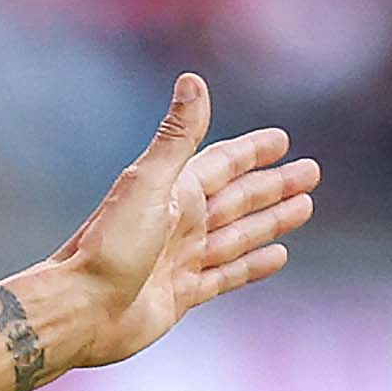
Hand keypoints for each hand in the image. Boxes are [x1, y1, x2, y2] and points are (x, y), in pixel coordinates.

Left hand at [49, 74, 319, 369]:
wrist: (79, 311)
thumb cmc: (109, 246)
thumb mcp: (148, 183)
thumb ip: (177, 137)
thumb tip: (192, 79)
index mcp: (172, 193)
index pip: (223, 164)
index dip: (252, 151)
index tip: (282, 140)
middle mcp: (178, 223)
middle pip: (237, 199)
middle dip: (274, 186)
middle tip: (312, 172)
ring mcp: (179, 260)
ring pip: (238, 236)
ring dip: (270, 221)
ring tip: (305, 208)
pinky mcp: (180, 295)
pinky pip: (227, 275)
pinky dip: (253, 265)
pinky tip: (278, 256)